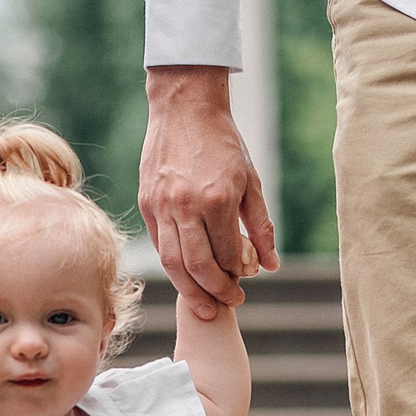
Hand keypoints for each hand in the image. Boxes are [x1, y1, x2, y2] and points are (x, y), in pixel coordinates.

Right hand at [139, 66, 278, 320]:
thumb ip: (261, 226)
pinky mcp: (146, 203)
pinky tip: (186, 275)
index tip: (243, 284)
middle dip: (215, 293)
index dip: (237, 275)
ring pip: (173, 263)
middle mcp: (186, 206)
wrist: (184, 108)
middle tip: (228, 305)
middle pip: (198, 268)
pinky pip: (159, 244)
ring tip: (204, 306)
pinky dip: (173, 265)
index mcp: (216, 200)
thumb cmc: (223, 144)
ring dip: (190, 290)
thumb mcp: (250, 182)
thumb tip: (269, 265)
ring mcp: (161, 206)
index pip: (226, 255)